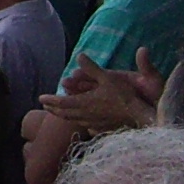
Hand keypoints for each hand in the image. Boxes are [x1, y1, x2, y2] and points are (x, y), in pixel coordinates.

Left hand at [38, 48, 162, 135]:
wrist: (142, 118)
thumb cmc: (125, 97)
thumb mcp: (108, 78)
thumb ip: (92, 68)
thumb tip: (79, 55)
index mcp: (85, 104)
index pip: (62, 103)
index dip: (51, 100)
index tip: (41, 98)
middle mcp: (87, 116)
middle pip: (66, 114)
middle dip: (54, 109)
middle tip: (45, 105)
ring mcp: (96, 124)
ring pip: (75, 121)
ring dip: (64, 115)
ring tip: (59, 112)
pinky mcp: (104, 129)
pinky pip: (87, 126)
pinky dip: (79, 121)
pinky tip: (81, 121)